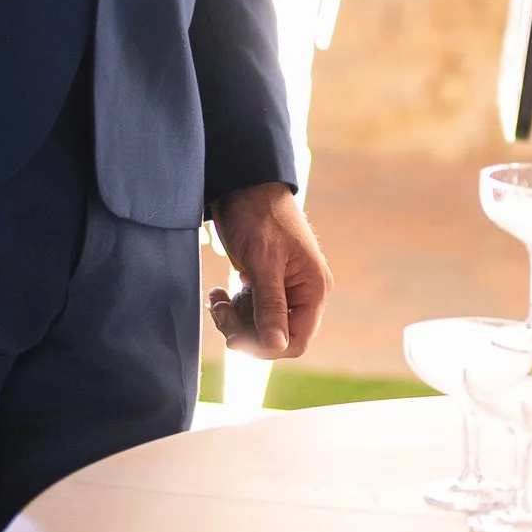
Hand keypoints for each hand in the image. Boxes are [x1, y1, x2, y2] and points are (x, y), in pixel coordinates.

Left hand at [211, 183, 331, 361]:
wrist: (243, 185)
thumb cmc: (259, 216)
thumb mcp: (263, 262)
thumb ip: (271, 306)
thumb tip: (277, 346)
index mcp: (314, 289)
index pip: (296, 341)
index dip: (266, 346)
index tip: (235, 337)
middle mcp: (303, 293)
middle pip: (276, 337)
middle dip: (244, 331)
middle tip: (220, 310)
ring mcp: (284, 289)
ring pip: (260, 327)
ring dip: (234, 319)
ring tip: (217, 298)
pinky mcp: (265, 283)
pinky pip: (251, 311)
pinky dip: (233, 308)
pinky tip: (219, 292)